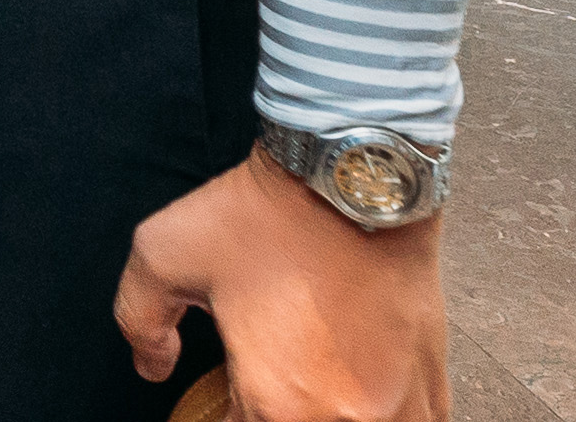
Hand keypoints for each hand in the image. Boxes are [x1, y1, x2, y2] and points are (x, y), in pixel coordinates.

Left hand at [119, 150, 447, 421]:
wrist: (354, 179)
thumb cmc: (263, 216)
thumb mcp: (162, 254)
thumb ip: (140, 321)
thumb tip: (152, 367)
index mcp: (279, 405)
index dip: (219, 418)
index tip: (218, 395)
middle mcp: (347, 421)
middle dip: (269, 416)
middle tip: (256, 383)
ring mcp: (402, 409)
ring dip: (326, 418)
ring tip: (307, 386)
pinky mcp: (435, 385)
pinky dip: (378, 417)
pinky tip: (355, 395)